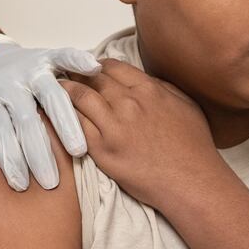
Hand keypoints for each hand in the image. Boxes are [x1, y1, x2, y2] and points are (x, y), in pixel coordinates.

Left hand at [0, 38, 100, 190]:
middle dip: (39, 153)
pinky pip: (64, 56)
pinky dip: (79, 61)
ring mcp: (29, 68)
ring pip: (51, 96)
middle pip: (25, 120)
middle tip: (51, 182)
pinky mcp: (45, 56)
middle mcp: (8, 83)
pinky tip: (95, 69)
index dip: (8, 157)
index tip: (20, 184)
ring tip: (79, 151)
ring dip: (66, 123)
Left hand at [61, 59, 219, 207]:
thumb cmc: (193, 147)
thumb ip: (161, 87)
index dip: (94, 66)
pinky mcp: (102, 149)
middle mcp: (128, 102)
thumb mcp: (185, 104)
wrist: (191, 182)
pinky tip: (55, 113)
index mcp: (148, 89)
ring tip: (55, 89)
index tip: (86, 68)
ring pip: (79, 97)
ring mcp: (113, 125)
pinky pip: (75, 125)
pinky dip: (63, 115)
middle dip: (75, 73)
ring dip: (64, 90)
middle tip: (63, 74)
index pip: (111, 66)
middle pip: (92, 79)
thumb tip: (142, 78)